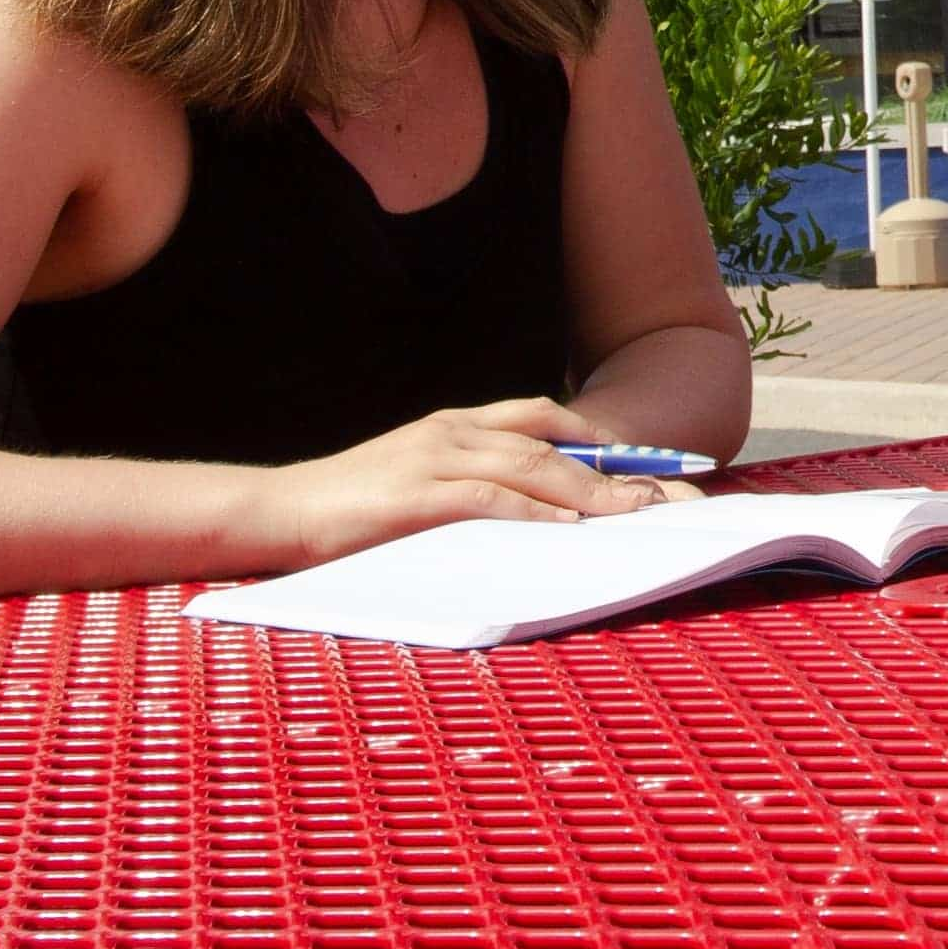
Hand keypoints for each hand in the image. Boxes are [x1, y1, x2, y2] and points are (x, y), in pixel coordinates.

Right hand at [248, 396, 691, 564]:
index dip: (605, 440)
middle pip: (552, 440)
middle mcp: (455, 431)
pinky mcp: (415, 495)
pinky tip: (567, 527)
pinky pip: (487, 497)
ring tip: (634, 511)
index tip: (656, 463)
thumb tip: (542, 512)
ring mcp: (434, 458)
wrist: (282, 510)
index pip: (547, 421)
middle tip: (666, 490)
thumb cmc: (356, 507)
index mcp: (459, 425)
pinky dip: (532, 511)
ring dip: (588, 490)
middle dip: (614, 465)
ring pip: (530, 465)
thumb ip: (477, 487)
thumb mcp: (426, 484)